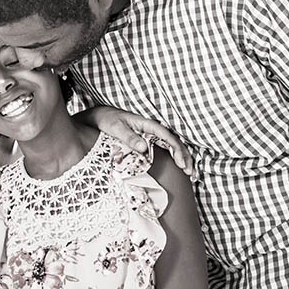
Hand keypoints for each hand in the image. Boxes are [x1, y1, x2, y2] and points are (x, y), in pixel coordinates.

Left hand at [73, 106, 194, 177]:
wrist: (98, 116)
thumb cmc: (107, 120)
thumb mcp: (116, 128)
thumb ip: (129, 137)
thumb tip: (144, 148)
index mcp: (146, 124)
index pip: (168, 136)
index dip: (177, 150)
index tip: (181, 163)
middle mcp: (151, 129)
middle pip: (174, 141)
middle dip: (184, 156)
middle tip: (189, 172)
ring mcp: (150, 134)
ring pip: (171, 145)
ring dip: (181, 157)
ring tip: (189, 172)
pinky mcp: (146, 139)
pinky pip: (164, 147)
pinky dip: (173, 157)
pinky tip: (178, 166)